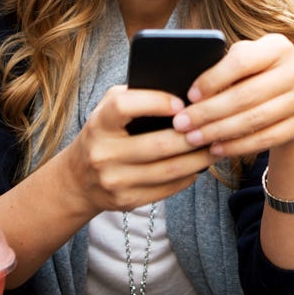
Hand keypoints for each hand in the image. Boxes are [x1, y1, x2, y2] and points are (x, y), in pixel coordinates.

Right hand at [62, 86, 216, 212]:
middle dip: (192, 136)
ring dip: (198, 159)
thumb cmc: (104, 134)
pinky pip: (167, 189)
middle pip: (158, 145)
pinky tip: (200, 167)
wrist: (78, 179)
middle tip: (214, 127)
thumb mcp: (107, 108)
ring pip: (168, 170)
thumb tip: (180, 93)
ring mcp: (114, 181)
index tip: (182, 103)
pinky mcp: (127, 201)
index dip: (156, 102)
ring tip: (215, 147)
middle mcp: (103, 154)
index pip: (125, 107)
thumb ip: (135, 96)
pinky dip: (188, 176)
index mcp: (99, 124)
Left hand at [172, 34, 293, 158]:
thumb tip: (187, 91)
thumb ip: (223, 68)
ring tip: (193, 138)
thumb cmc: (255, 76)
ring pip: (254, 119)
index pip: (241, 61)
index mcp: (279, 46)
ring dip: (219, 131)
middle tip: (181, 124)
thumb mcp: (244, 63)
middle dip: (209, 112)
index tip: (189, 96)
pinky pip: (266, 138)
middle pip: (246, 95)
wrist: (292, 98)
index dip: (213, 79)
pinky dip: (237, 146)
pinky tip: (216, 149)